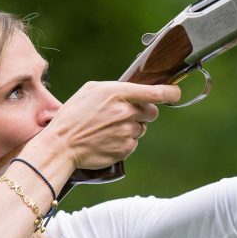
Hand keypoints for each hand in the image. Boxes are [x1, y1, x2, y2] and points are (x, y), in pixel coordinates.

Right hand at [37, 81, 180, 169]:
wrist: (62, 145)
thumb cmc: (72, 116)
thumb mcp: (90, 91)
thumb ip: (116, 88)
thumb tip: (134, 91)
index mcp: (118, 93)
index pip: (155, 92)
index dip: (170, 92)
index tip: (175, 93)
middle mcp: (126, 112)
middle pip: (152, 112)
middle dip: (142, 113)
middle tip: (122, 116)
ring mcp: (127, 132)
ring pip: (141, 129)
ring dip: (130, 128)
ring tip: (107, 129)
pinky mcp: (125, 149)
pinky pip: (133, 143)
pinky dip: (123, 142)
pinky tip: (106, 140)